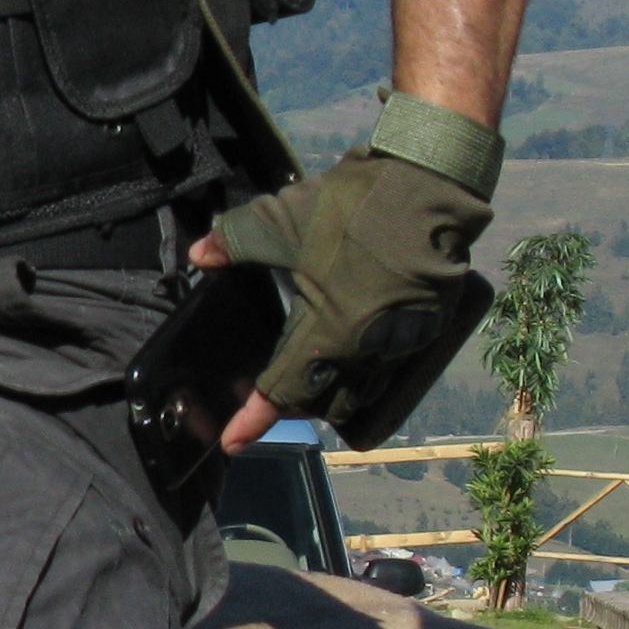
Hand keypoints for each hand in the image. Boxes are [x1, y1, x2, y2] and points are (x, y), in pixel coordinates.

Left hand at [196, 150, 495, 452]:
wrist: (428, 186)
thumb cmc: (352, 207)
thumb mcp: (280, 221)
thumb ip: (233, 242)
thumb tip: (199, 256)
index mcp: (327, 330)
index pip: (281, 390)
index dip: (252, 420)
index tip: (233, 442)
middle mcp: (366, 348)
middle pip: (324, 401)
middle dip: (294, 403)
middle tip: (268, 392)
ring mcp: (402, 341)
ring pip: (362, 391)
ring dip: (333, 391)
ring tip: (309, 375)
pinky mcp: (428, 327)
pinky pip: (391, 369)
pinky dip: (367, 372)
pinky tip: (352, 351)